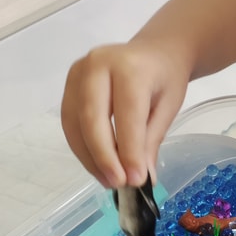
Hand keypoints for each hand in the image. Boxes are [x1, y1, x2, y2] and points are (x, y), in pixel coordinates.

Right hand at [61, 40, 187, 188]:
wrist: (155, 52)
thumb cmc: (165, 79)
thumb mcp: (167, 108)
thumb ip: (150, 141)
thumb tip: (140, 179)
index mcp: (131, 67)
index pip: (127, 115)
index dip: (129, 151)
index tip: (135, 180)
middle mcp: (99, 64)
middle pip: (92, 118)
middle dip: (104, 157)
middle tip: (117, 184)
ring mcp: (78, 72)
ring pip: (75, 123)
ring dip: (89, 157)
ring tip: (108, 180)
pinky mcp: (69, 83)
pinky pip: (69, 122)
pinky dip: (82, 147)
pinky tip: (97, 165)